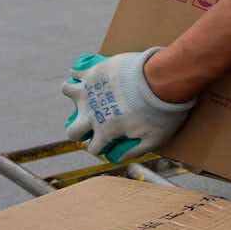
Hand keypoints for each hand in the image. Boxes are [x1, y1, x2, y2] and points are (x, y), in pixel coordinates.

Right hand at [61, 48, 194, 163]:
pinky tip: (86, 72)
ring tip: (88, 91)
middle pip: (73, 130)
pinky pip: (76, 71)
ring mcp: (90, 91)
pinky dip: (78, 72)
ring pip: (67, 92)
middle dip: (78, 131)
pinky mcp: (93, 72)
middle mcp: (92, 114)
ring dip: (75, 93)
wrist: (162, 80)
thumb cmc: (162, 112)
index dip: (98, 148)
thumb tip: (120, 158)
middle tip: (90, 123)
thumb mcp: (155, 139)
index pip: (93, 148)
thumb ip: (136, 151)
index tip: (105, 143)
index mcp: (106, 131)